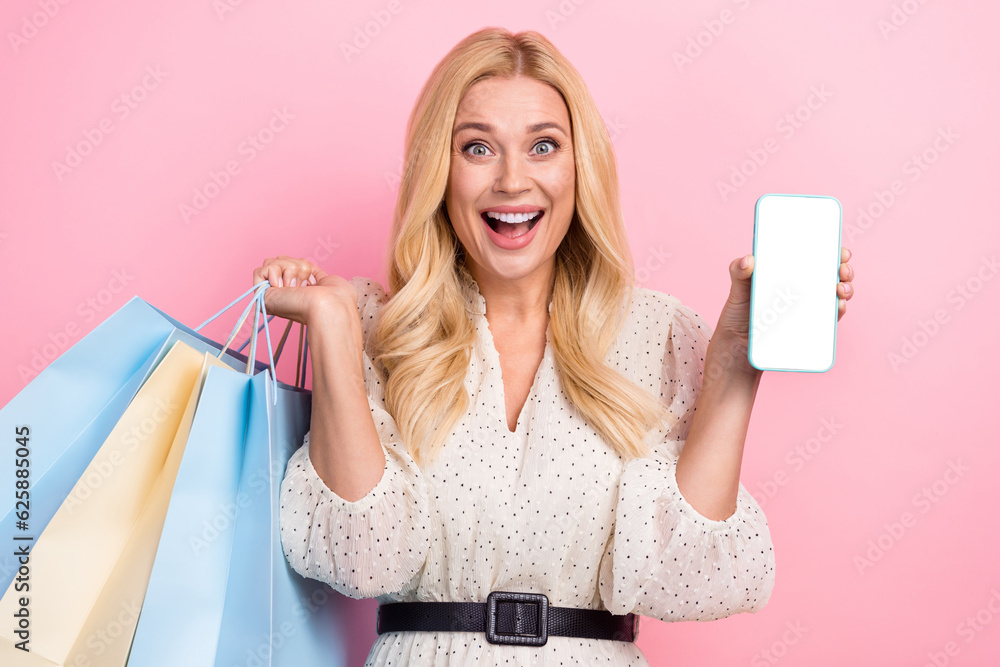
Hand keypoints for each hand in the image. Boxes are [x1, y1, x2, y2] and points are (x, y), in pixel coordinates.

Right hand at [251, 255, 358, 324]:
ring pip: (270, 262)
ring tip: (295, 286)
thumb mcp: (329, 280)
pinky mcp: (262, 295)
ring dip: (288, 268)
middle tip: (304, 284)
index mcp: (299, 289)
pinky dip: (273, 272)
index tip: (312, 280)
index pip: (292, 264)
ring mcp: (273, 294)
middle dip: (296, 265)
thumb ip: (315, 272)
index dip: (303, 266)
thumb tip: (309, 268)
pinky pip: (259, 270)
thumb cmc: (336, 299)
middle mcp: (284, 292)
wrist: (330, 308)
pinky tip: (283, 287)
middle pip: (280, 259)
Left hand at [712, 247, 855, 372]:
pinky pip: (830, 317)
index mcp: (787, 273)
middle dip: (843, 268)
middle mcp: (802, 288)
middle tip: (842, 270)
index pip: (813, 256)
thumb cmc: (737, 315)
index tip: (839, 250)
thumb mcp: (737, 291)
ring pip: (835, 293)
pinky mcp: (809, 325)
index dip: (830, 250)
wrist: (738, 348)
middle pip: (830, 273)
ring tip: (840, 289)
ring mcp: (807, 307)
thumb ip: (738, 273)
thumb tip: (748, 260)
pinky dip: (839, 310)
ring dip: (846, 288)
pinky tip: (838, 307)